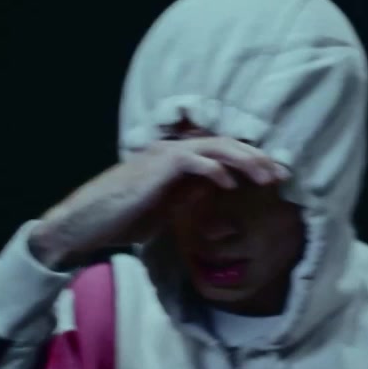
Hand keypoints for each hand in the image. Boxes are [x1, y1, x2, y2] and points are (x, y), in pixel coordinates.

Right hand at [29, 137, 287, 269]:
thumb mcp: (166, 207)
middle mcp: (171, 151)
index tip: (275, 176)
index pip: (221, 153)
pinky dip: (213, 169)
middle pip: (224, 144)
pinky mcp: (156, 168)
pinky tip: (229, 184)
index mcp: (176, 160)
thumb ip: (190, 193)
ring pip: (213, 147)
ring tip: (265, 176)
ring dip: (243, 160)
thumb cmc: (122, 218)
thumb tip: (218, 185)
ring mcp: (163, 156)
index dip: (250, 161)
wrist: (85, 224)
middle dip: (256, 157)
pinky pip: (192, 161)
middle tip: (282, 173)